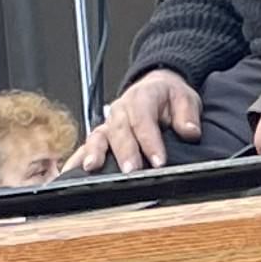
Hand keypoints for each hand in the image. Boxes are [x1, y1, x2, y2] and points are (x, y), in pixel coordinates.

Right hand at [69, 67, 202, 174]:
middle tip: (130, 171)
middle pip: (119, 131)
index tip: (159, 161)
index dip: (150, 141)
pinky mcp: (101, 136)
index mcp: (141, 97)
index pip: (144, 119)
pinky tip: (70, 172)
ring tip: (93, 168)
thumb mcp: (185, 98)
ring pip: (98, 137)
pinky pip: (86, 146)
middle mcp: (120, 110)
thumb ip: (188, 115)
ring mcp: (108, 124)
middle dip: (124, 152)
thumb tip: (190, 131)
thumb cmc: (168, 96)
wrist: (156, 89)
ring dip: (95, 153)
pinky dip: (77, 158)